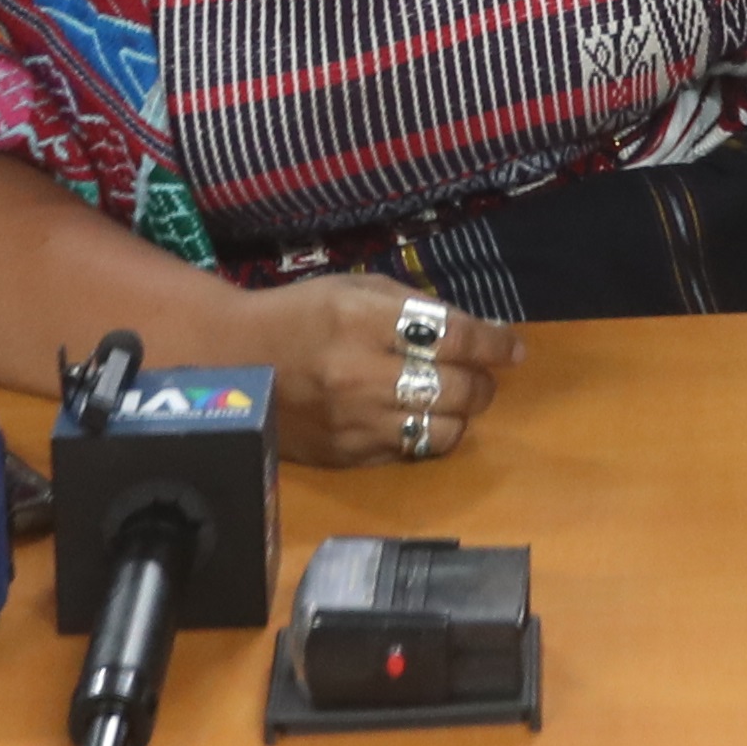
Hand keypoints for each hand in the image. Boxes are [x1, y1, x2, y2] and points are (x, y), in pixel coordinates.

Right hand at [258, 274, 523, 469]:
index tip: (513, 347)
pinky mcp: (346, 456)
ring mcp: (354, 422)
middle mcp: (361, 374)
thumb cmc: (302, 313)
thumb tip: (483, 330)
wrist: (233, 360)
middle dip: (483, 381)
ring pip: (443, 430)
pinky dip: (427, 435)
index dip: (494, 343)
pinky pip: (411, 452)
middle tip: (483, 374)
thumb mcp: (358, 289)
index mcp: (363, 319)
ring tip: (455, 399)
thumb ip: (418, 308)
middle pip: (457, 388)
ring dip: (462, 414)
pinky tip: (420, 416)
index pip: (453, 336)